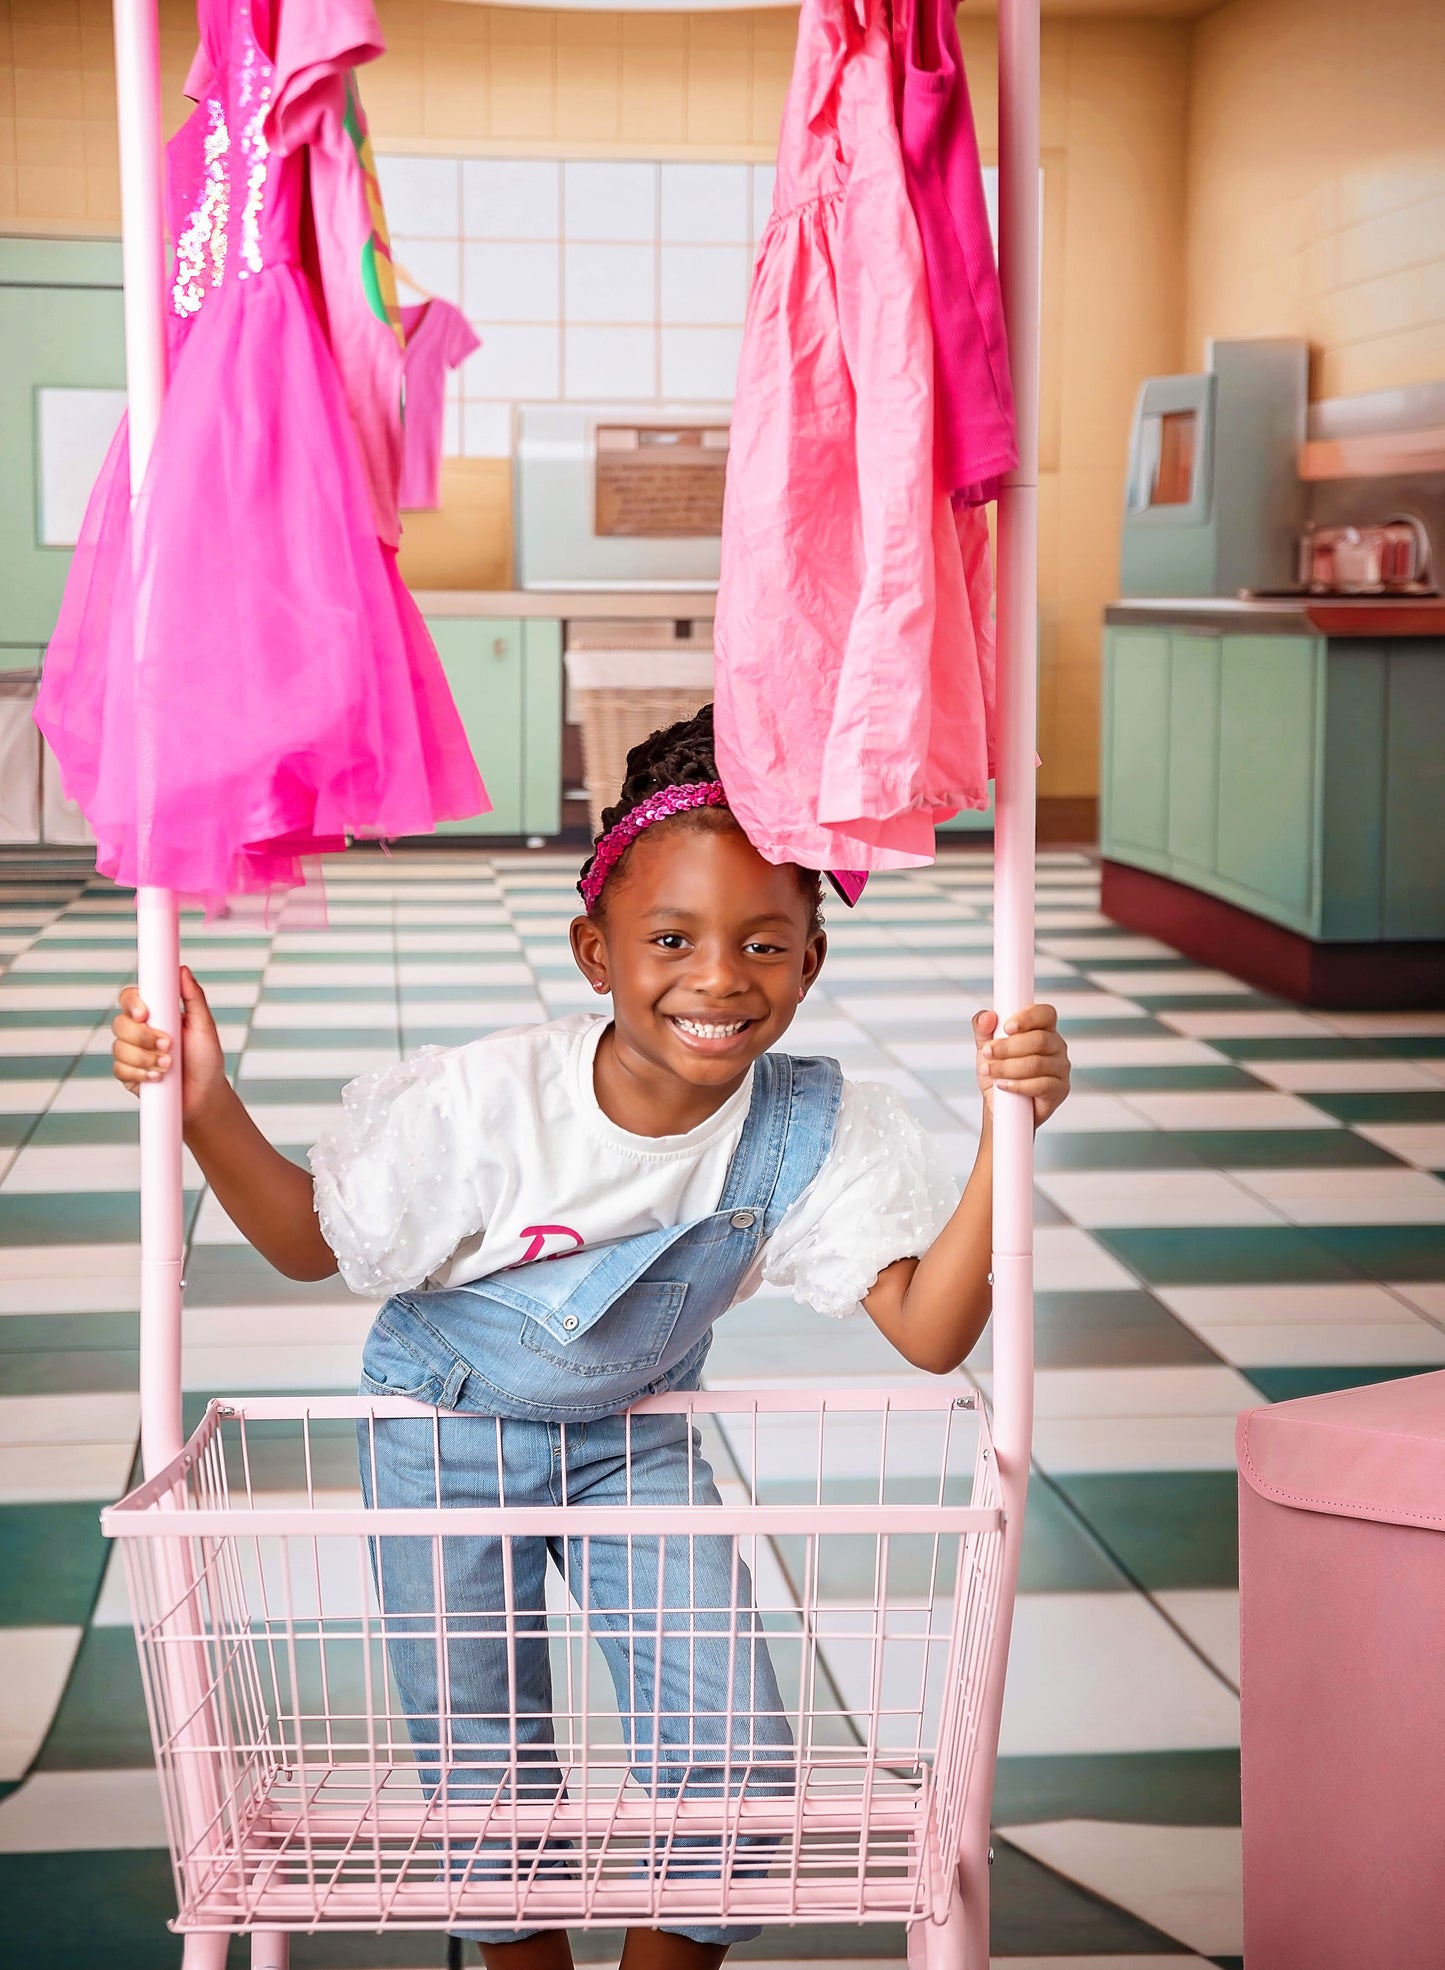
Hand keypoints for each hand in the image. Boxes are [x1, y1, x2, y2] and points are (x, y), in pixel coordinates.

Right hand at [111, 966, 229, 1125]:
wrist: (204, 1095)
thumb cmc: (206, 1059)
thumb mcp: (204, 1026)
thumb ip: (193, 997)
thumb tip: (182, 971)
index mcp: (155, 1013)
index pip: (131, 998)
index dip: (132, 1003)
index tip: (145, 1014)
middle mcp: (139, 1030)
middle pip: (120, 1023)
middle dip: (144, 1038)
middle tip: (168, 1046)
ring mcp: (131, 1052)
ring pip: (119, 1048)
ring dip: (146, 1058)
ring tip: (169, 1065)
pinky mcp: (127, 1073)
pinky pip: (119, 1069)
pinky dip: (141, 1073)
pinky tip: (158, 1077)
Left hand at [974, 1003, 1070, 1127]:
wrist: (1000, 1106)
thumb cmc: (999, 1072)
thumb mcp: (985, 1047)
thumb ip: (983, 1027)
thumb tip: (987, 1017)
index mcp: (1042, 1029)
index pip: (1045, 1013)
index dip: (1027, 1018)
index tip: (1007, 1027)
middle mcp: (1056, 1046)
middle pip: (1039, 1040)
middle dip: (1008, 1047)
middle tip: (989, 1053)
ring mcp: (1060, 1068)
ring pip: (1036, 1063)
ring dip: (1007, 1067)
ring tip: (991, 1071)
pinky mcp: (1059, 1089)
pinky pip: (1041, 1085)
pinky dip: (1017, 1085)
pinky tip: (1004, 1085)